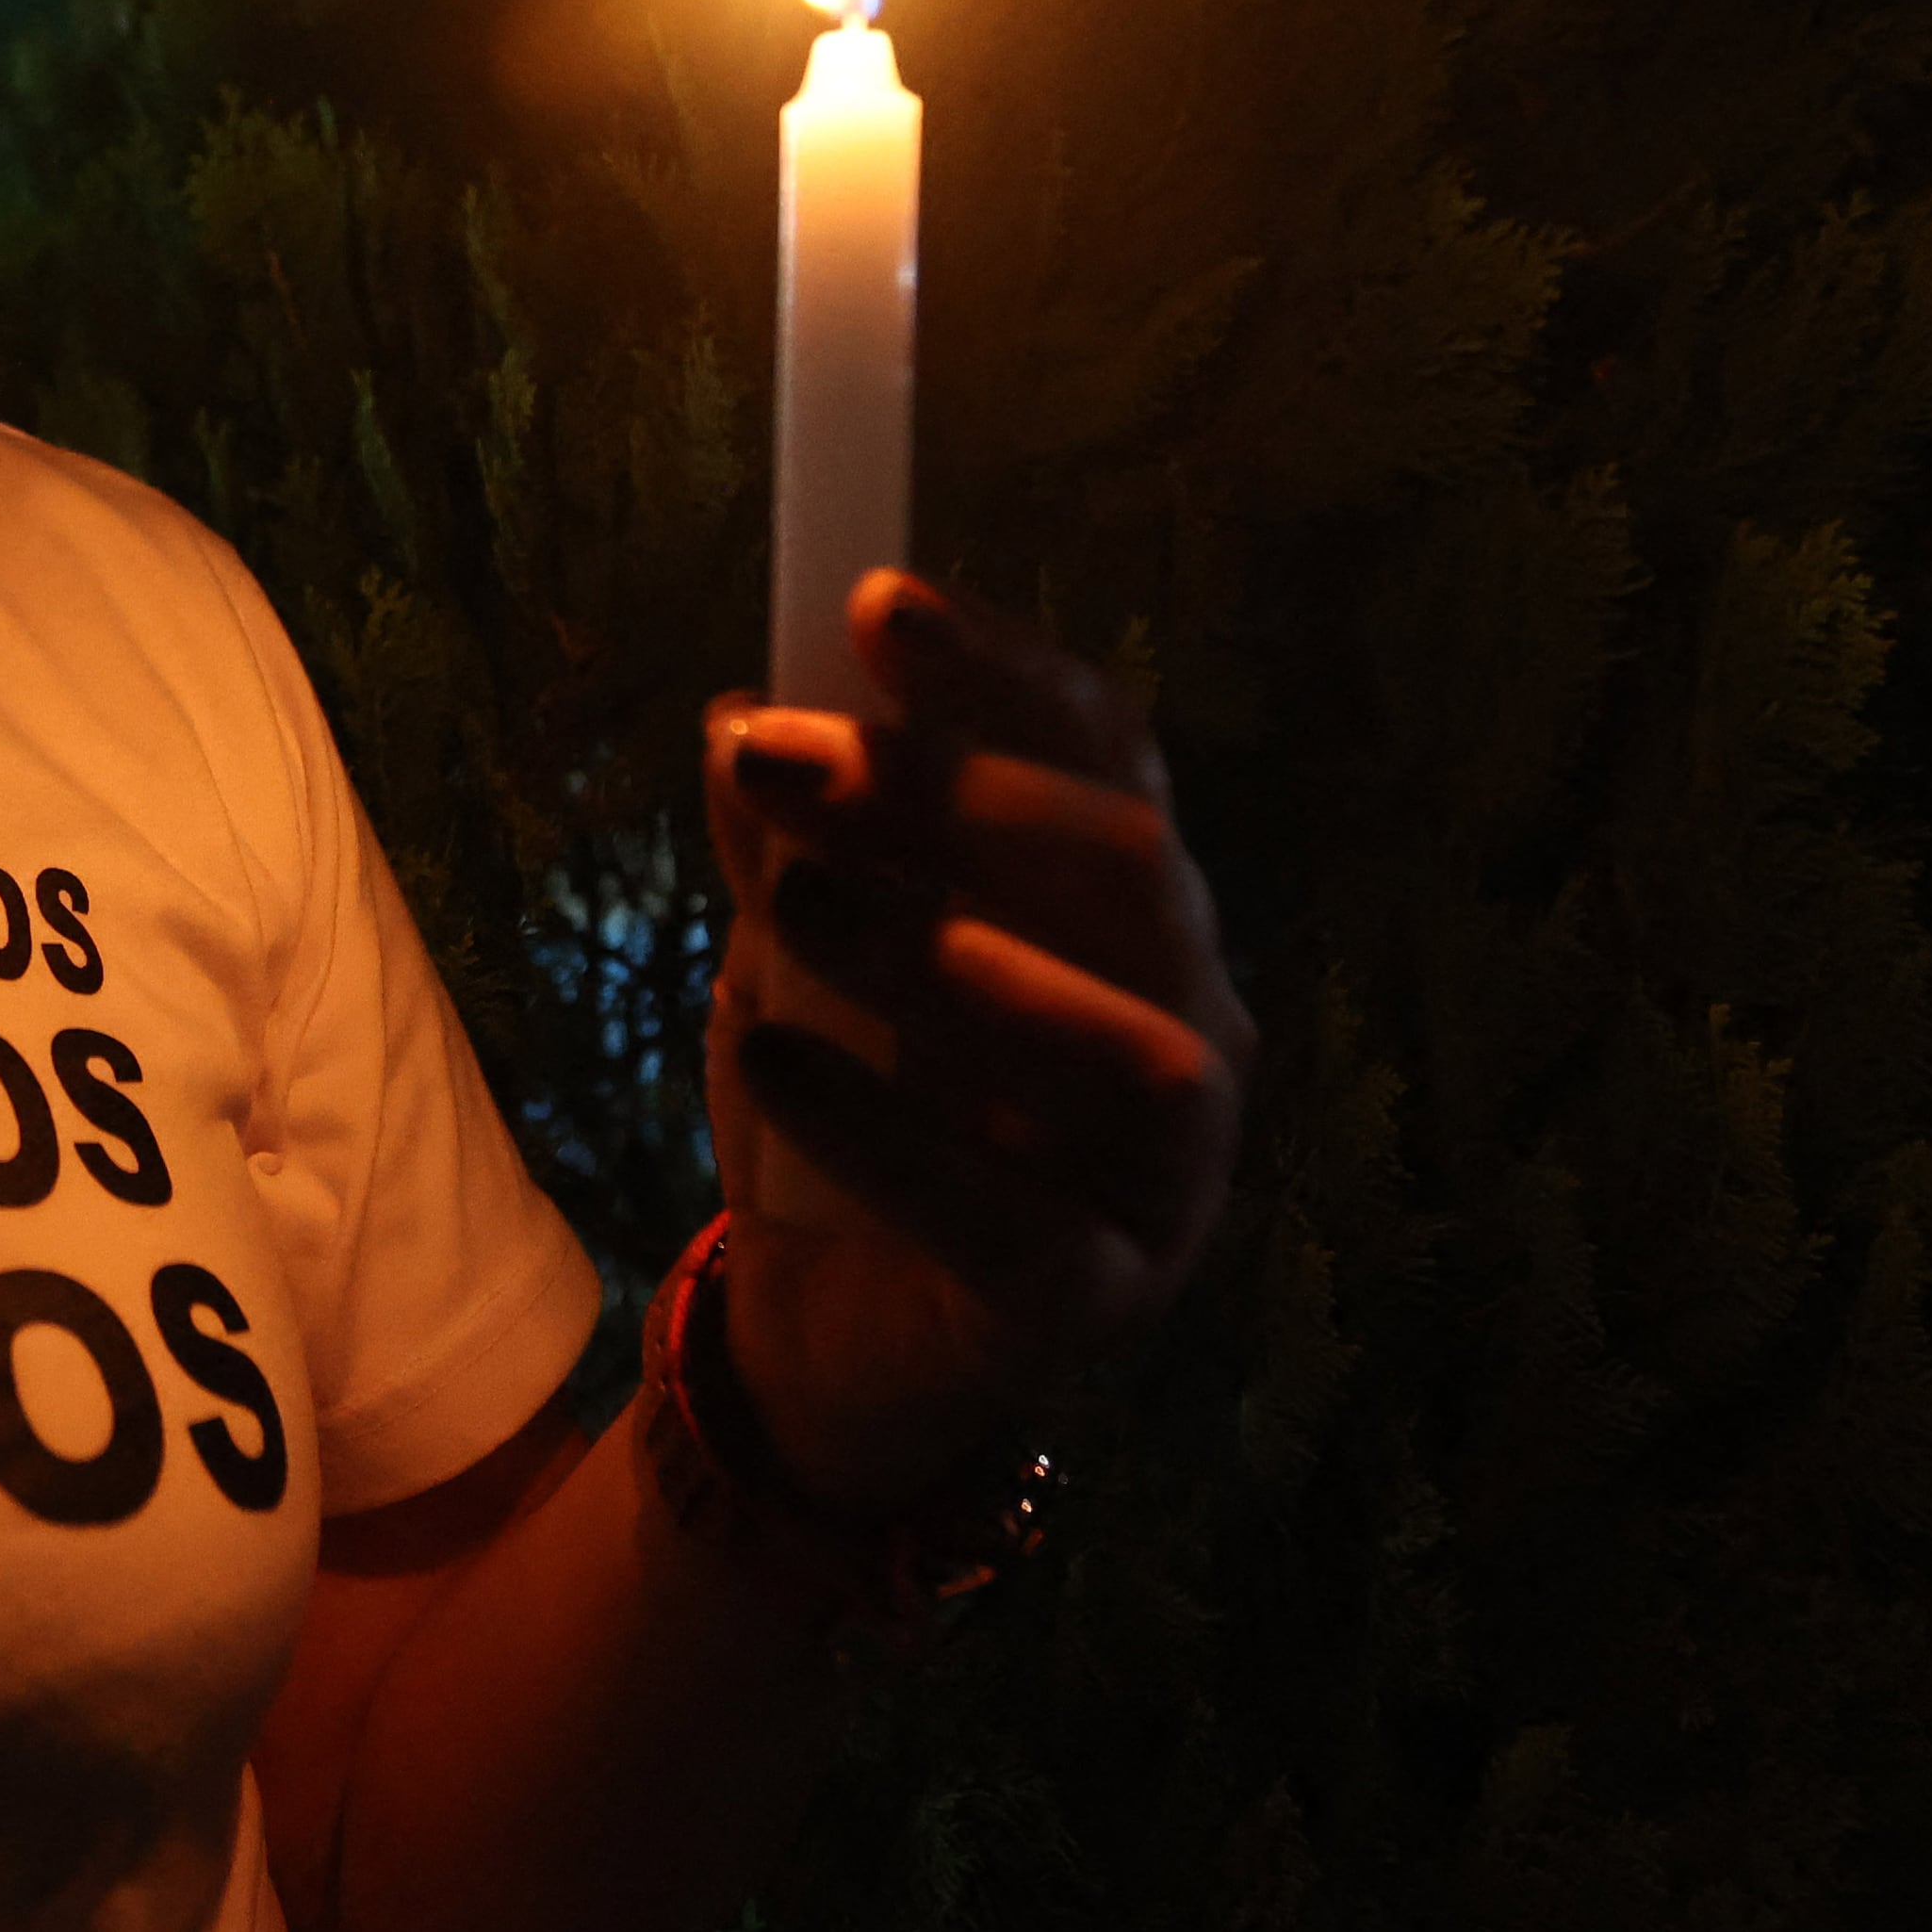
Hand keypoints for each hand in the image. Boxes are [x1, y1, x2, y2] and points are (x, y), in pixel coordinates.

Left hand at [700, 570, 1252, 1520]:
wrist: (814, 1331)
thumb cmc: (837, 1104)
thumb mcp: (786, 955)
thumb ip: (784, 846)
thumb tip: (743, 717)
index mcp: (1125, 909)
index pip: (1109, 752)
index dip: (1006, 669)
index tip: (876, 600)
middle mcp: (1188, 1018)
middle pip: (1131, 865)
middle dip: (953, 793)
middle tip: (778, 755)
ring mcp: (1169, 1171)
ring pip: (1128, 1044)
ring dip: (949, 955)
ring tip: (790, 908)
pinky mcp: (1104, 1299)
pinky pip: (1020, 1217)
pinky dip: (888, 1130)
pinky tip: (771, 1068)